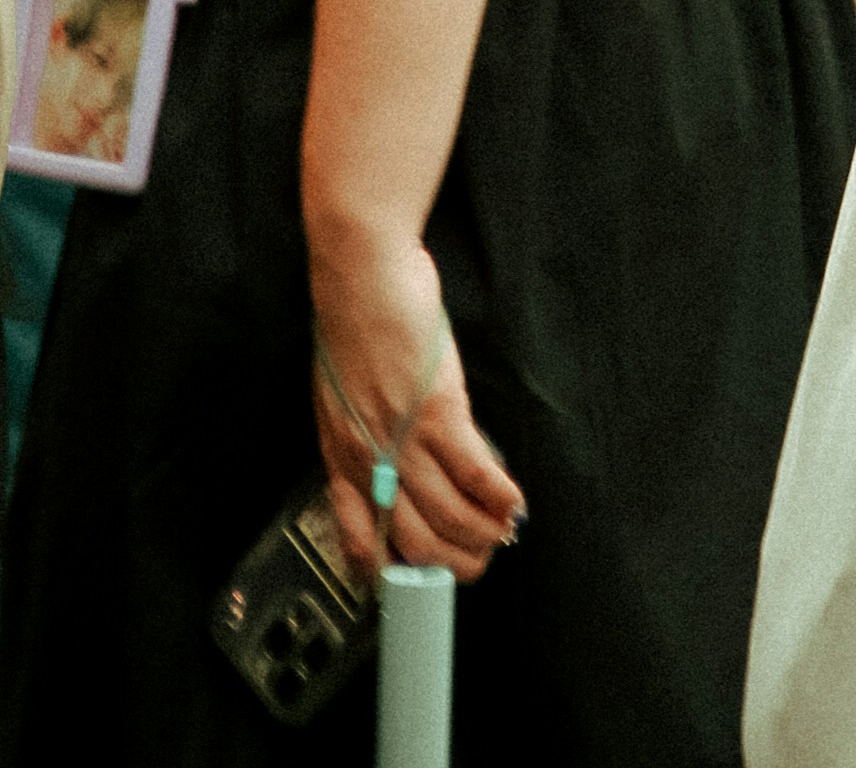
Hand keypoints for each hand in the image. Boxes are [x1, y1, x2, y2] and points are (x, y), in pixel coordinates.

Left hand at [307, 221, 526, 583]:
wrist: (360, 272)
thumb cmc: (353, 319)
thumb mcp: (342, 391)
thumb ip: (364, 431)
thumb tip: (395, 463)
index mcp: (341, 455)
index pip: (358, 537)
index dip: (387, 573)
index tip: (412, 584)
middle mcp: (369, 459)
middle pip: (413, 540)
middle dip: (450, 565)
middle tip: (478, 564)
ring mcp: (402, 437)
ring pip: (447, 515)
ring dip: (482, 534)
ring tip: (503, 533)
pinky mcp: (437, 408)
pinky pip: (474, 470)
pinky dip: (498, 494)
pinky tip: (513, 501)